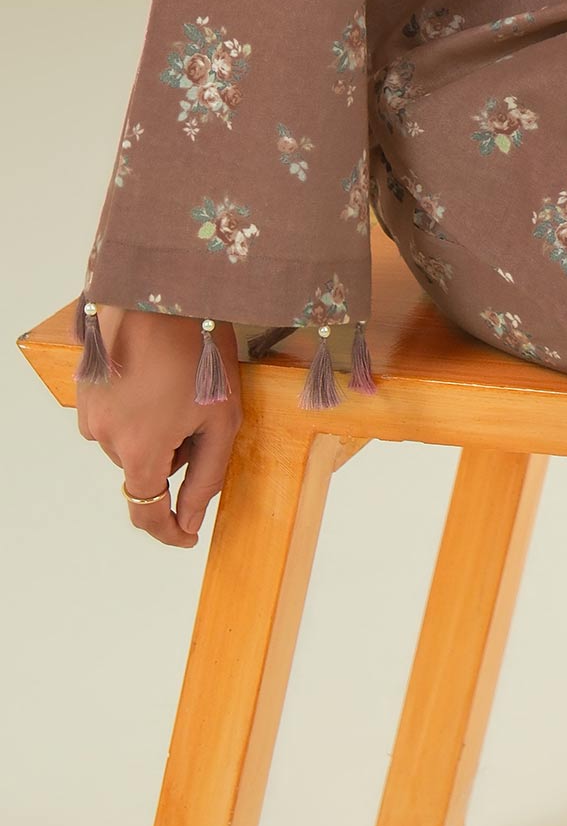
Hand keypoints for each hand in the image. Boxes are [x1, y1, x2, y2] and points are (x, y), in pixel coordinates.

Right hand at [76, 304, 242, 547]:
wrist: (160, 289)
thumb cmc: (199, 347)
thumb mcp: (222, 416)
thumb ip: (207, 477)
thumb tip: (191, 520)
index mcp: (140, 452)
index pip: (147, 513)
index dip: (168, 531)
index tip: (186, 536)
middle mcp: (105, 439)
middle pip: (147, 469)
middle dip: (177, 453)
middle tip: (202, 408)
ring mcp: (91, 413)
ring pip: (132, 442)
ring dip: (158, 428)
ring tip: (181, 381)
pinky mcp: (85, 390)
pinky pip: (117, 417)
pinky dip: (139, 408)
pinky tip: (159, 373)